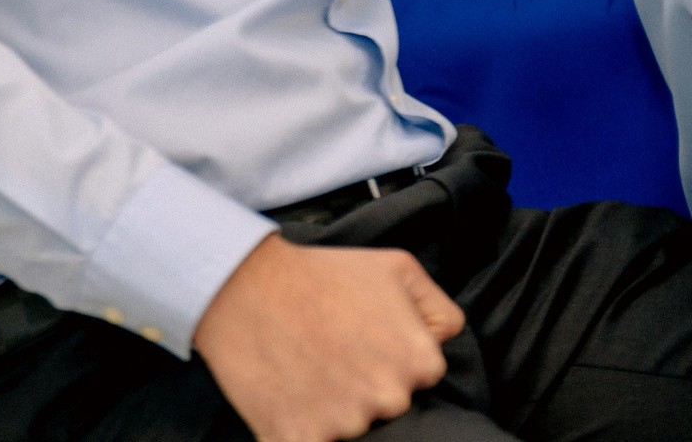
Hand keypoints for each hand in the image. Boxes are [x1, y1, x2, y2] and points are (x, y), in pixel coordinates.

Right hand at [194, 234, 463, 441]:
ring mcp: (345, 423)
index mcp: (418, 361)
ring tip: (308, 367)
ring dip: (331, 408)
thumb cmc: (324, 273)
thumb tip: (444, 342)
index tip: (366, 342)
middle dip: (364, 385)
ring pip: (349, 428)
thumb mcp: (399, 268)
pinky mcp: (299, 440)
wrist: (247, 286)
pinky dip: (299, 430)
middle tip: (333, 353)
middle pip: (387, 406)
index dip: (392, 358)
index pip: (421, 378)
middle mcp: (388, 397)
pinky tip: (289, 396)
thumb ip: (438, 310)